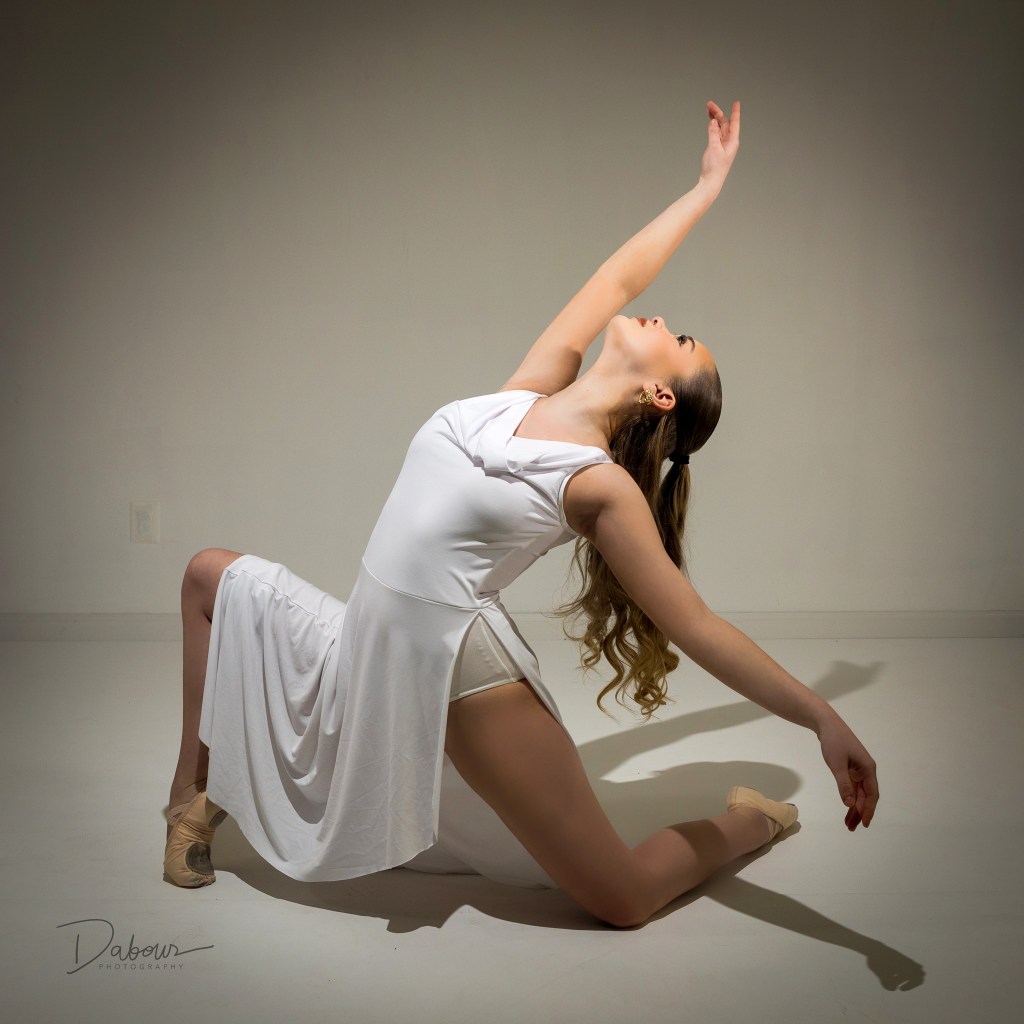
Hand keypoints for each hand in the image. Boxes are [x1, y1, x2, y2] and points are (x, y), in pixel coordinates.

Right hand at [698, 100, 740, 192]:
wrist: (710, 181)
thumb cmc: (714, 168)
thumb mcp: (713, 148)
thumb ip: (713, 133)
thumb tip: (713, 122)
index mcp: (732, 141)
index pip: (734, 123)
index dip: (735, 112)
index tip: (736, 103)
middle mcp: (729, 141)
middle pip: (725, 123)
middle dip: (718, 113)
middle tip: (709, 105)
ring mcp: (722, 144)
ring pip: (720, 127)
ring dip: (714, 119)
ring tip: (708, 110)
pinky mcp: (716, 148)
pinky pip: (716, 134)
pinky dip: (713, 127)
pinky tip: (710, 122)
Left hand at [817, 714, 878, 829]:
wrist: (826, 724)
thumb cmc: (833, 742)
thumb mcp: (837, 764)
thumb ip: (844, 784)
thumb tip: (849, 804)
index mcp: (868, 769)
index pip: (872, 794)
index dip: (868, 810)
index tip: (864, 823)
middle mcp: (866, 770)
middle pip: (866, 796)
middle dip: (860, 812)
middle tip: (852, 828)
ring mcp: (858, 769)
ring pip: (859, 793)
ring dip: (854, 807)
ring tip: (848, 823)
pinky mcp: (850, 768)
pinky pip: (853, 787)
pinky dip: (849, 797)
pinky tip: (846, 807)